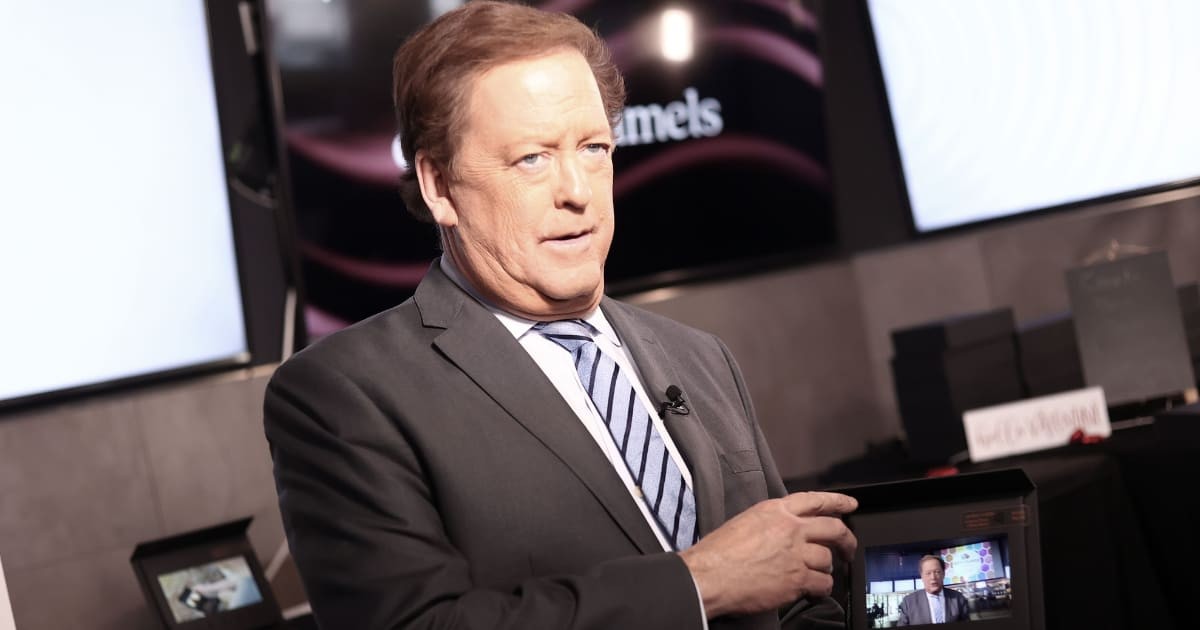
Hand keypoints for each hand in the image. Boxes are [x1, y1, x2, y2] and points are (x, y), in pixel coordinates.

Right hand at [678, 492, 857, 618]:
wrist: (709, 576)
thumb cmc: (717, 553)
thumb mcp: (745, 522)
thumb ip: (771, 522)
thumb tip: (786, 531)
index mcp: (775, 511)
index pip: (815, 500)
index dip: (837, 501)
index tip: (850, 504)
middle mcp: (790, 528)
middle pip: (834, 528)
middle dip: (846, 540)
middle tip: (848, 548)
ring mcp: (796, 553)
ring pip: (828, 559)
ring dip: (825, 570)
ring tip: (815, 577)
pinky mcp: (797, 578)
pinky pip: (823, 583)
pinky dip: (821, 589)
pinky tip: (813, 592)